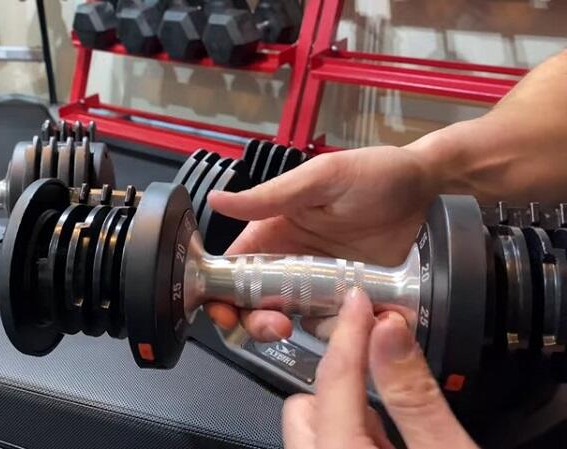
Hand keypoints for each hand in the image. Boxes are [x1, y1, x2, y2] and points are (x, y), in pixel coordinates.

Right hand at [205, 146, 436, 340]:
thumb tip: (216, 199)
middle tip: (274, 327)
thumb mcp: (320, 180)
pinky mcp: (350, 299)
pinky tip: (352, 324)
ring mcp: (319, 284)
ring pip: (289, 320)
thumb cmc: (372, 173)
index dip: (220, 294)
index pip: (233, 269)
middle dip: (254, 322)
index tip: (223, 312)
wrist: (429, 188)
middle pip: (254, 304)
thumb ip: (270, 197)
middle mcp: (290, 263)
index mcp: (273, 233)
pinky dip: (336, 333)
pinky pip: (332, 326)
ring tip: (314, 325)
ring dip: (292, 332)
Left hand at [283, 289, 477, 448]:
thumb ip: (415, 396)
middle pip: (305, 405)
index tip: (360, 301)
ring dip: (345, 415)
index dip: (350, 332)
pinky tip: (390, 444)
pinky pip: (328, 447)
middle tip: (384, 370)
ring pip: (314, 430)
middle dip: (339, 385)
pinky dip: (351, 439)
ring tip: (396, 424)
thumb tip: (391, 332)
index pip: (333, 378)